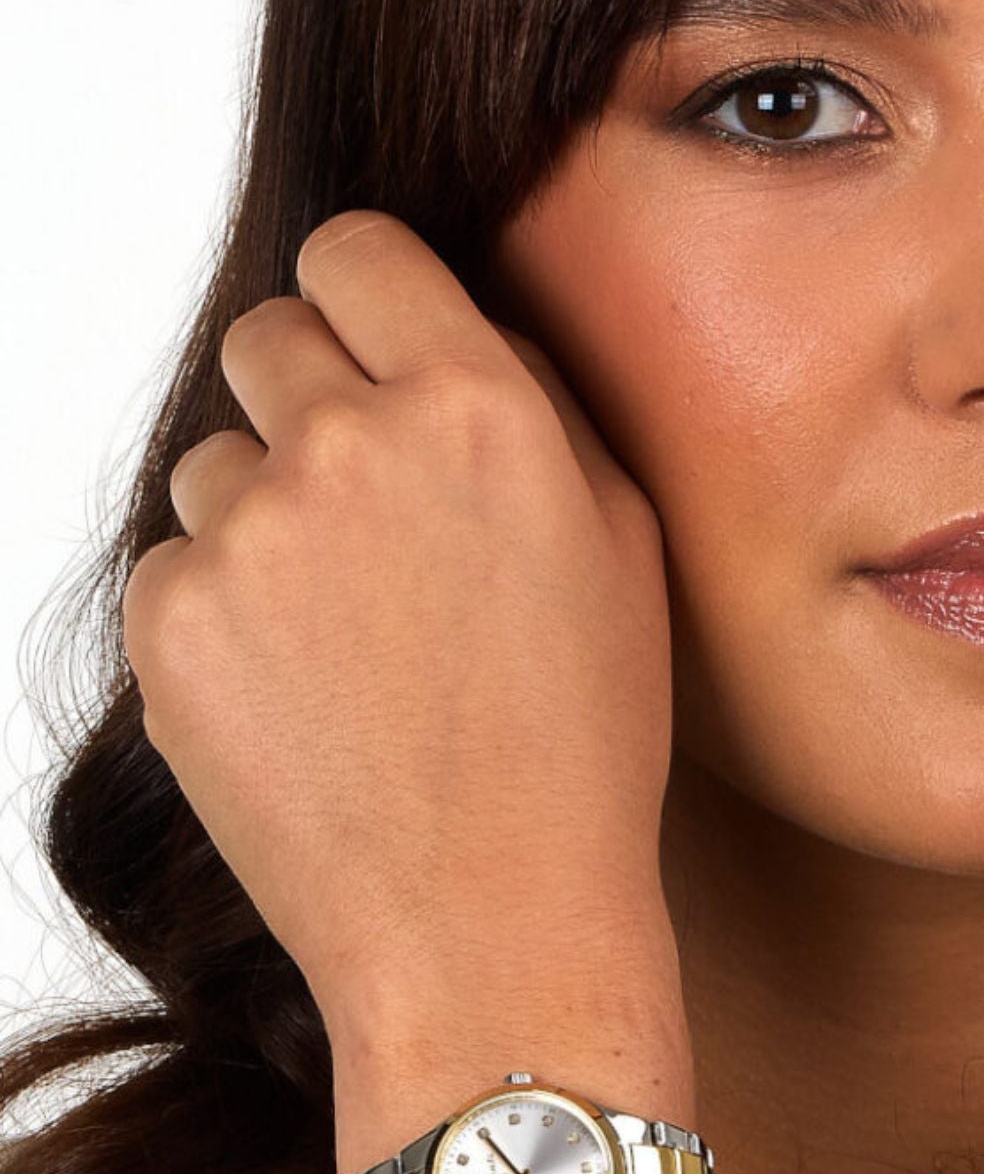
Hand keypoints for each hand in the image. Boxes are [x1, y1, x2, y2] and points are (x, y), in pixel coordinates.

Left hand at [121, 211, 676, 1031]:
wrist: (491, 922)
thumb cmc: (581, 746)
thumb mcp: (623, 549)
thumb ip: (538, 408)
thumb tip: (459, 336)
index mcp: (480, 408)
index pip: (355, 250)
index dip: (364, 296)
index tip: (372, 342)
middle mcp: (352, 445)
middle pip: (266, 338)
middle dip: (311, 399)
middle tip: (367, 505)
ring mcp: (247, 535)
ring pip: (216, 461)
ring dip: (268, 513)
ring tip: (348, 631)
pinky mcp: (171, 624)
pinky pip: (178, 565)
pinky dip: (225, 610)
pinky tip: (302, 691)